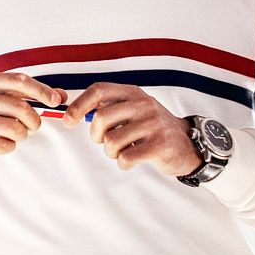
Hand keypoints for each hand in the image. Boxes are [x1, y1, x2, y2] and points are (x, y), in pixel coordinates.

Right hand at [0, 72, 67, 165]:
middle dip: (35, 119)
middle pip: (20, 107)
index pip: (19, 81)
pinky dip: (10, 146)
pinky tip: (4, 143)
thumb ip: (25, 94)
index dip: (42, 90)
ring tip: (18, 134)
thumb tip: (60, 96)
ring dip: (23, 134)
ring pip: (14, 128)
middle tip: (34, 125)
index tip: (56, 101)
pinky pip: (3, 146)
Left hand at [62, 82, 201, 175]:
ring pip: (111, 142)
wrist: (188, 144)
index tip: (67, 121)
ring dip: (111, 153)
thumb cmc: (152, 128)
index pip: (99, 90)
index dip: (79, 105)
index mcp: (133, 93)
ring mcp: (153, 124)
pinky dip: (123, 163)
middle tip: (106, 142)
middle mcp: (143, 104)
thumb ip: (110, 108)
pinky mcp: (160, 145)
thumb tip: (74, 113)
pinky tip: (132, 160)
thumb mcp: (134, 109)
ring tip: (123, 151)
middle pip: (101, 118)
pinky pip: (126, 158)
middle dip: (96, 136)